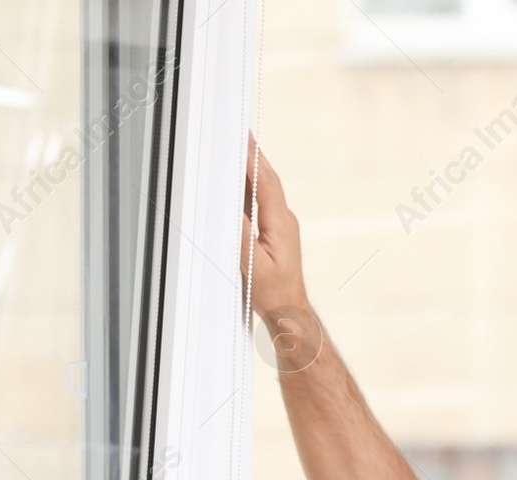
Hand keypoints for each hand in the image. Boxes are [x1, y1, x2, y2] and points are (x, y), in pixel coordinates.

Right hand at [241, 135, 307, 317]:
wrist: (288, 309)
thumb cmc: (271, 293)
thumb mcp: (250, 264)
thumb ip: (239, 232)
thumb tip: (228, 206)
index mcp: (280, 223)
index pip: (265, 181)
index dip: (253, 158)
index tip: (243, 138)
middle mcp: (283, 219)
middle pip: (267, 179)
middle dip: (254, 155)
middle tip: (241, 133)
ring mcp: (281, 225)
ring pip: (265, 188)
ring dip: (253, 168)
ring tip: (240, 149)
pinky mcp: (275, 232)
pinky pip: (262, 202)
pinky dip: (251, 187)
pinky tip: (242, 181)